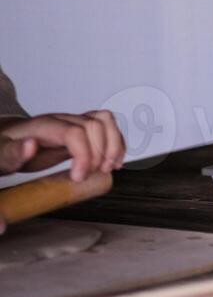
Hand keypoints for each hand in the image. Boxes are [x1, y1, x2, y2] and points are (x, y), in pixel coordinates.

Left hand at [0, 111, 125, 179]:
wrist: (7, 141)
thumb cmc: (5, 150)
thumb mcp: (1, 156)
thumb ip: (12, 153)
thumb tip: (30, 146)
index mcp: (44, 126)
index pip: (75, 132)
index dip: (84, 155)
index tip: (78, 177)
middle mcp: (62, 119)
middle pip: (95, 125)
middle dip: (99, 153)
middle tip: (88, 175)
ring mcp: (74, 121)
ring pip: (106, 121)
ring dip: (114, 145)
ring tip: (108, 167)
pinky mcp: (82, 129)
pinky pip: (108, 126)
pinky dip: (117, 143)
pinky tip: (113, 161)